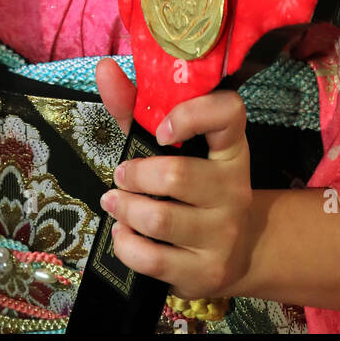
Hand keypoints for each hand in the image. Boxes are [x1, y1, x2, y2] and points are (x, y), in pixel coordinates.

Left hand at [95, 59, 252, 299]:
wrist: (234, 252)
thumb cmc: (190, 186)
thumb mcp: (168, 145)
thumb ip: (135, 107)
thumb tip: (104, 68)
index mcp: (230, 148)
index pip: (229, 113)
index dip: (192, 113)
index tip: (160, 129)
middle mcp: (235, 189)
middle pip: (176, 174)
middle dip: (134, 174)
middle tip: (120, 175)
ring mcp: (224, 233)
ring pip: (158, 219)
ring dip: (124, 209)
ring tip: (115, 203)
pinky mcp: (207, 272)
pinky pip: (152, 259)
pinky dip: (125, 244)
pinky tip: (123, 233)